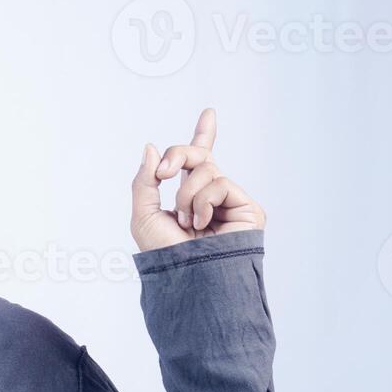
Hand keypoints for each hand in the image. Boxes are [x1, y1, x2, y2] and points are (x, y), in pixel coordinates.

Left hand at [130, 108, 266, 252]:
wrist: (186, 278)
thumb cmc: (164, 255)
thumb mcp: (143, 215)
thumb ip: (145, 181)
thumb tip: (153, 148)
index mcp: (188, 196)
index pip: (197, 162)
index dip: (204, 136)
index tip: (209, 113)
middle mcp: (211, 196)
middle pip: (198, 155)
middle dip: (178, 156)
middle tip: (164, 173)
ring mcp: (230, 201)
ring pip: (206, 168)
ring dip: (186, 194)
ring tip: (187, 223)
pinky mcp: (248, 208)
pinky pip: (220, 183)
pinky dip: (202, 202)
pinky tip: (202, 224)